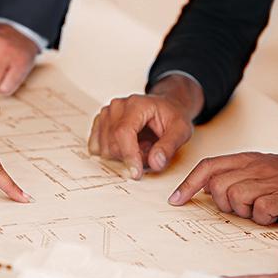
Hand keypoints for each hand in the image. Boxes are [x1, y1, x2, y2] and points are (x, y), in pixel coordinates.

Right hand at [88, 75, 202, 178]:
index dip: (128, 156)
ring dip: (122, 155)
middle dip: (130, 157)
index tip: (136, 173)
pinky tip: (125, 146)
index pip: (123, 133)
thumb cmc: (172, 116)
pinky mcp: (100, 122)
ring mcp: (106, 113)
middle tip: (148, 153)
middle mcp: (117, 106)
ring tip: (140, 146)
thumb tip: (155, 163)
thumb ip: (169, 147)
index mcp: (136, 104)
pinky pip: (97, 146)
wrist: (165, 106)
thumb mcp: (181, 130)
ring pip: (104, 148)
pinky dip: (112, 152)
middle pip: (112, 144)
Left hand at [168, 152, 277, 224]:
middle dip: (223, 202)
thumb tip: (203, 187)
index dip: (188, 184)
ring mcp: (267, 181)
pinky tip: (273, 213)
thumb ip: (231, 175)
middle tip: (241, 206)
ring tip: (260, 208)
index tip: (175, 200)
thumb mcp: (257, 169)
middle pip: (217, 186)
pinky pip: (258, 212)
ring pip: (234, 198)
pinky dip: (263, 218)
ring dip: (243, 210)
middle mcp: (254, 167)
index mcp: (245, 159)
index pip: (208, 167)